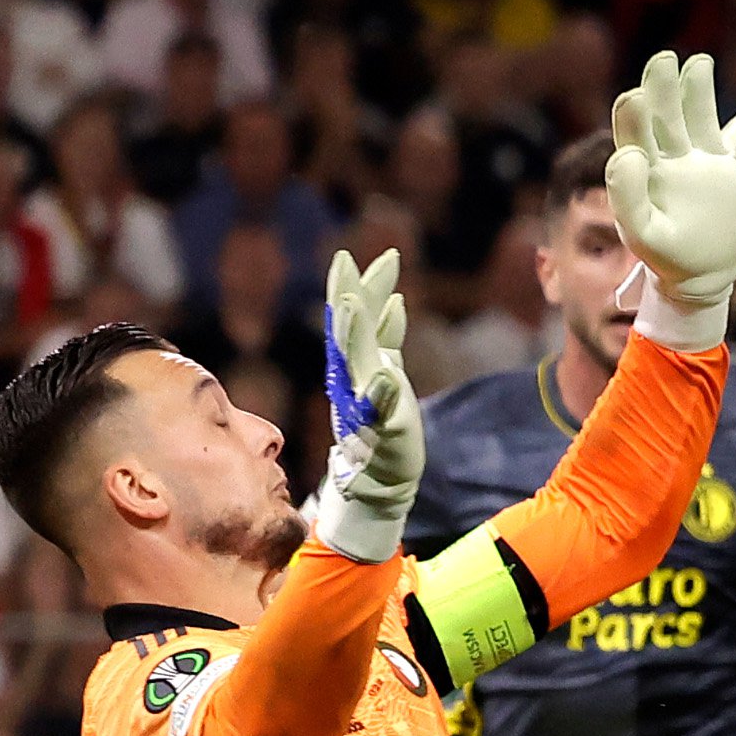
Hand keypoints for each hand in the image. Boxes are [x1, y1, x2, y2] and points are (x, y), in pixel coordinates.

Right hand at [312, 249, 423, 562]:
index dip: (353, 288)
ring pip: (358, 364)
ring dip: (358, 335)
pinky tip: (388, 376)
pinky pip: (378, 412)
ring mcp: (364, 405)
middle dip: (348, 297)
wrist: (379, 479)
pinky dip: (381, 394)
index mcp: (357, 365)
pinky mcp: (380, 432)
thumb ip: (383, 340)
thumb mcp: (385, 373)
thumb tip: (390, 303)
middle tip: (345, 262)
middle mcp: (355, 381)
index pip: (353, 319)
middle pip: (349, 332)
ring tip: (359, 303)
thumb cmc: (382, 426)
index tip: (350, 256)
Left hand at [605, 48, 735, 342]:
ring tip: (700, 64)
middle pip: (666, 112)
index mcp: (642, 167)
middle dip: (663, 86)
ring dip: (699, 88)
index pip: (634, 130)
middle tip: (664, 59)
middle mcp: (670, 155)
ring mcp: (703, 158)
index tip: (636, 98)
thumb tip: (630, 153)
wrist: (700, 272)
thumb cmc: (665, 255)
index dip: (634, 113)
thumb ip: (627, 197)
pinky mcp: (732, 168)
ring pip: (701, 115)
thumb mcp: (641, 235)